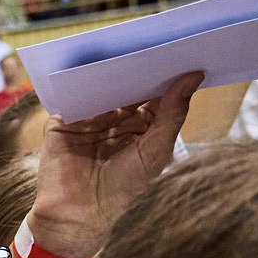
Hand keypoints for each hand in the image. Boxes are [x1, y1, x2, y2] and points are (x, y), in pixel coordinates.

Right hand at [30, 70, 201, 257]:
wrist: (78, 213)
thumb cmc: (123, 187)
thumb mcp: (156, 149)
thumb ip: (173, 113)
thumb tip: (194, 76)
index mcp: (141, 127)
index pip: (154, 94)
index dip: (166, 75)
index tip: (179, 52)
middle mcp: (116, 121)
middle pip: (128, 87)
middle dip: (138, 69)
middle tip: (151, 44)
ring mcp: (89, 120)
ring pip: (101, 88)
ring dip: (111, 73)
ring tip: (124, 54)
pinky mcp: (63, 122)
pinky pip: (73, 96)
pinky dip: (82, 86)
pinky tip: (93, 74)